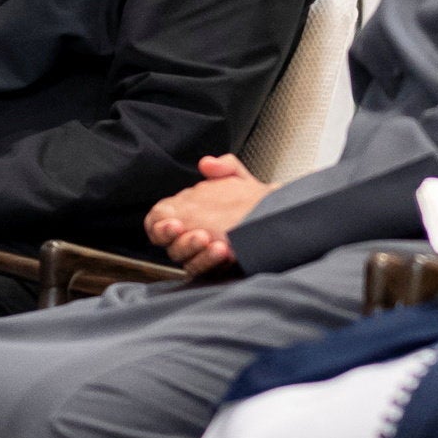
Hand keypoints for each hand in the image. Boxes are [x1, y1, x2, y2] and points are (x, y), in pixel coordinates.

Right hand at [143, 154, 267, 270]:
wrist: (280, 219)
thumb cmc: (253, 201)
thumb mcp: (240, 179)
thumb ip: (223, 167)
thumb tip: (207, 164)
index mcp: (186, 213)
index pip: (157, 222)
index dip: (159, 226)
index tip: (174, 225)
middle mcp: (189, 235)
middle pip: (170, 246)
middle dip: (183, 242)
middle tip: (200, 235)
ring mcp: (202, 254)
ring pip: (187, 262)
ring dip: (200, 254)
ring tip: (218, 246)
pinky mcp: (216, 269)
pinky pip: (206, 273)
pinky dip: (214, 264)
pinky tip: (228, 253)